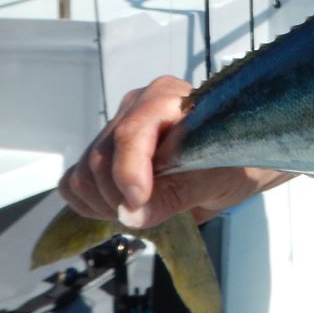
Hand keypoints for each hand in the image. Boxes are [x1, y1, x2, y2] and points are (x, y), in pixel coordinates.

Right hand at [58, 75, 289, 227]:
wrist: (240, 164)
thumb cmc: (236, 161)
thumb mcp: (217, 178)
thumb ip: (177, 193)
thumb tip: (131, 214)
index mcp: (168, 98)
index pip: (131, 132)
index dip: (128, 171)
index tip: (139, 202)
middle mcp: (136, 106)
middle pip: (101, 157)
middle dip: (120, 196)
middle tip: (153, 212)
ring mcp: (116, 128)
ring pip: (83, 174)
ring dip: (106, 204)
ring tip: (145, 209)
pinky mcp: (103, 154)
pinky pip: (74, 184)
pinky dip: (90, 204)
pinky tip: (122, 207)